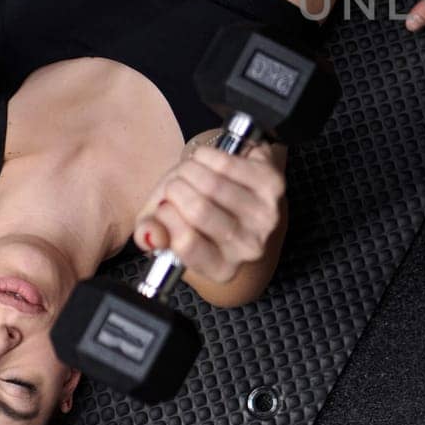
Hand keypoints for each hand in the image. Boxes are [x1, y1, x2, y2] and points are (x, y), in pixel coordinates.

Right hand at [133, 141, 286, 283]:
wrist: (241, 201)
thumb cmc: (200, 218)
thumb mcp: (167, 230)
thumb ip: (150, 235)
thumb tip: (151, 234)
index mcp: (221, 269)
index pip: (187, 243)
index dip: (166, 218)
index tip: (163, 206)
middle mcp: (249, 248)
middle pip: (199, 210)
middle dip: (175, 189)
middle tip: (173, 185)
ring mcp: (265, 216)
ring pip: (213, 184)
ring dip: (189, 169)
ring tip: (186, 171)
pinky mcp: (274, 185)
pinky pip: (229, 164)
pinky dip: (207, 155)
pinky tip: (203, 159)